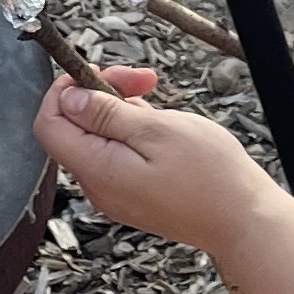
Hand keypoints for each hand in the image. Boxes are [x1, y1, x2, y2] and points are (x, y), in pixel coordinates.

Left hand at [36, 66, 277, 256]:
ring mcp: (117, 194)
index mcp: (97, 169)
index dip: (65, 91)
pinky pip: (119, 156)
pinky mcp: (135, 197)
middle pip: (76, 128)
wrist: (244, 222)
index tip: (97, 71)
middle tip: (143, 80)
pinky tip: (165, 129)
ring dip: (123, 112)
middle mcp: (99, 186)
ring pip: (100, 139)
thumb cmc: (210, 177)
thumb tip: (68, 99)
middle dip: (102, 94)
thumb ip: (106, 114)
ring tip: (162, 107)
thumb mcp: (156, 129)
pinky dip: (135, 134)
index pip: (49, 124)